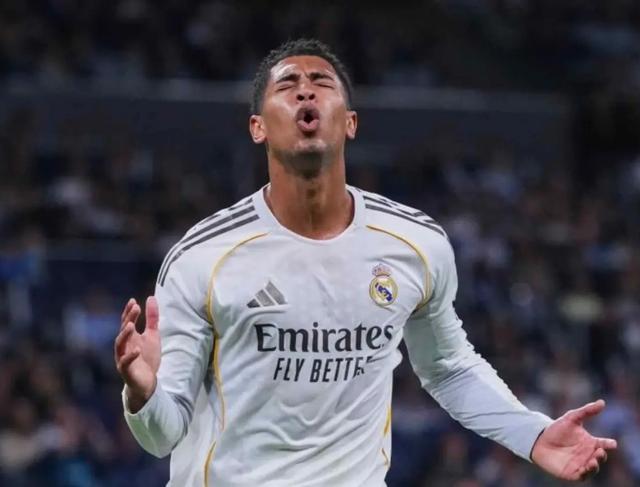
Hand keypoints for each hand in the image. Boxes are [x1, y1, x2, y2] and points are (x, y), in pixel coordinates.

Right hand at [114, 296, 160, 412]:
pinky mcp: (126, 371)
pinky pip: (125, 363)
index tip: (133, 301)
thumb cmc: (147, 357)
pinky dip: (130, 356)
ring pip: (119, 344)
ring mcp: (122, 358)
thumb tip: (151, 298)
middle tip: (135, 308)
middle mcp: (123, 346)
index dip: (129, 311)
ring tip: (132, 325)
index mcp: (129, 337)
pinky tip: (137, 349)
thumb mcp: (152, 335)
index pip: (126, 321)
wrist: (147, 382)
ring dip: (125, 334)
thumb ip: (152, 318)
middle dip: (129, 318)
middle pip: (123, 330)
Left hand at [531, 399, 616, 480]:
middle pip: (600, 457)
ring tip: (593, 461)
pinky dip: (585, 473)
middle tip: (599, 451)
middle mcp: (588, 454)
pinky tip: (585, 468)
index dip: (609, 444)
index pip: (604, 444)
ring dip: (595, 466)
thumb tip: (602, 402)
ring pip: (593, 468)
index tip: (612, 443)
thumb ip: (586, 411)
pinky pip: (582, 476)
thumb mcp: (571, 418)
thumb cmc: (556, 429)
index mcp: (590, 442)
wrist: (538, 440)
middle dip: (602, 455)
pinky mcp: (572, 473)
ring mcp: (581, 464)